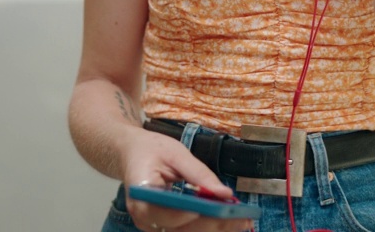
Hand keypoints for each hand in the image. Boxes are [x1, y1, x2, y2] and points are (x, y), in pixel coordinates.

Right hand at [122, 127, 253, 231]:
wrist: (132, 154)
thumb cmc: (151, 150)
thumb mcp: (175, 152)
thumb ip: (199, 173)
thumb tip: (224, 194)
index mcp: (141, 193)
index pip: (160, 212)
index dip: (185, 215)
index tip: (211, 209)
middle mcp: (144, 216)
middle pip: (179, 229)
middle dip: (212, 225)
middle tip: (242, 216)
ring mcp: (154, 225)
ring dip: (216, 230)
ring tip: (242, 220)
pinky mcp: (165, 227)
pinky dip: (209, 227)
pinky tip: (230, 221)